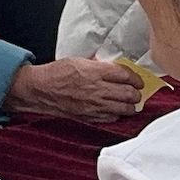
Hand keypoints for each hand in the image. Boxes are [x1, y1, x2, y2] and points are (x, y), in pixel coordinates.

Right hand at [5, 58, 143, 121]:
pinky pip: (111, 118)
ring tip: (131, 104)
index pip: (125, 76)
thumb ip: (98, 65)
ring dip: (131, 107)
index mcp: (96, 72)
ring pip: (123, 108)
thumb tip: (112, 68)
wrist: (41, 89)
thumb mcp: (79, 60)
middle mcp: (98, 89)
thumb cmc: (57, 73)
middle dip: (136, 94)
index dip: (136, 79)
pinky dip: (117, 115)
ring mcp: (94, 105)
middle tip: (137, 93)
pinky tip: (116, 111)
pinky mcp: (89, 116)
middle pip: (128, 93)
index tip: (138, 81)